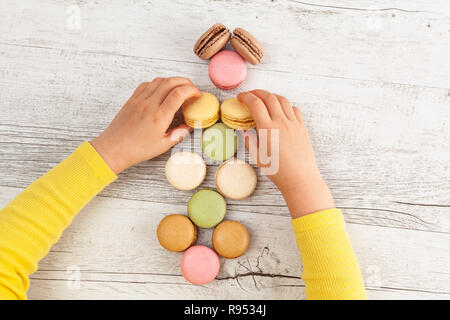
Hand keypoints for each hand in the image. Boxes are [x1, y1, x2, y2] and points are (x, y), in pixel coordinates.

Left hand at [91, 77, 200, 174]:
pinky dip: (157, 83)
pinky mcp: (132, 100)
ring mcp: (139, 100)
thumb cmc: (136, 150)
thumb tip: (187, 127)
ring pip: (159, 80)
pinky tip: (161, 90)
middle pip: (170, 82)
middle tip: (191, 88)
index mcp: (159, 117)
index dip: (192, 90)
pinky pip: (146, 84)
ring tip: (178, 88)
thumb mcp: (162, 145)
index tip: (197, 94)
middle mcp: (149, 105)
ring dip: (172, 80)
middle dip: (185, 82)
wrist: (113, 149)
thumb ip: (178, 134)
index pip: (179, 94)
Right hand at [238, 90, 333, 217]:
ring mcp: (293, 124)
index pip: (255, 104)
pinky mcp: (302, 127)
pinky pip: (294, 109)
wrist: (300, 178)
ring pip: (282, 100)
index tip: (240, 97)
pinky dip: (285, 105)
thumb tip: (245, 132)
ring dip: (271, 96)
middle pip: (269, 97)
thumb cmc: (278, 171)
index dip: (246, 97)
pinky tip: (281, 110)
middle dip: (257, 92)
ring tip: (264, 99)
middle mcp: (281, 123)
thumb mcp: (258, 158)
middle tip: (250, 95)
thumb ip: (250, 142)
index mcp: (268, 130)